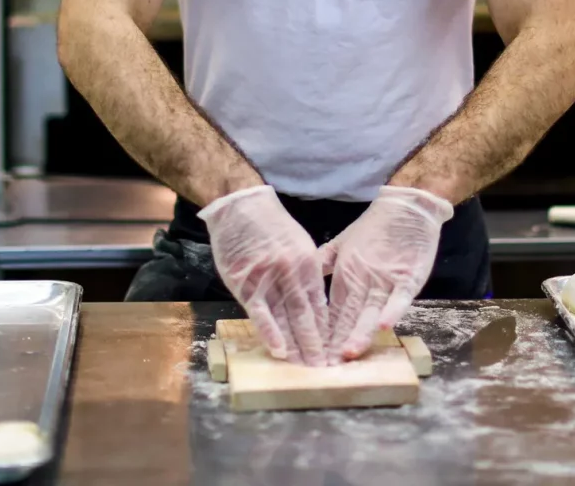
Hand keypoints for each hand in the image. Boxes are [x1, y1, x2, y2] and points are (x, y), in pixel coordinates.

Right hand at [199, 185, 330, 365]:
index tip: (333, 352)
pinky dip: (270, 333)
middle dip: (316, 345)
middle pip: (307, 316)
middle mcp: (292, 273)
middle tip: (325, 369)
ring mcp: (269, 279)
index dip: (327, 331)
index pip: (320, 305)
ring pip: (286, 319)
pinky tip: (280, 352)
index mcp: (309, 265)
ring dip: (296, 346)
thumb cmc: (270, 225)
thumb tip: (314, 304)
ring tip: (305, 368)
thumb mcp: (299, 245)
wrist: (241, 206)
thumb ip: (307, 274)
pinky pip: (261, 313)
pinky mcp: (246, 283)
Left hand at [318, 186, 453, 359]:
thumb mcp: (343, 243)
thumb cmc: (374, 227)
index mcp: (346, 275)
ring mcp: (386, 280)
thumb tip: (302, 279)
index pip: (333, 311)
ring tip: (348, 353)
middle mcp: (363, 281)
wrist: (406, 207)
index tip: (313, 354)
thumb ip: (324, 262)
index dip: (324, 333)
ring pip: (370, 311)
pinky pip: (399, 297)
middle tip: (326, 365)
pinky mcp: (408, 277)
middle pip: (349, 316)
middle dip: (338, 342)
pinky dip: (391, 311)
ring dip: (360, 332)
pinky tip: (382, 326)